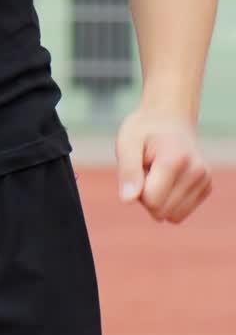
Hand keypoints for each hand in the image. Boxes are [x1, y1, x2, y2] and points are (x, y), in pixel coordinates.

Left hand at [115, 107, 211, 223]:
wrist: (169, 117)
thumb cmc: (144, 130)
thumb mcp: (127, 142)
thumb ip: (128, 171)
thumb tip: (127, 200)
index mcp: (175, 160)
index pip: (151, 201)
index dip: (137, 188)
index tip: (140, 166)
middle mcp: (196, 172)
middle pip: (160, 212)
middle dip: (147, 196)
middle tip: (148, 169)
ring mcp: (204, 181)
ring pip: (172, 217)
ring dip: (159, 200)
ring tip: (158, 174)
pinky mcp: (207, 188)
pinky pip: (180, 214)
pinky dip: (170, 201)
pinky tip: (168, 179)